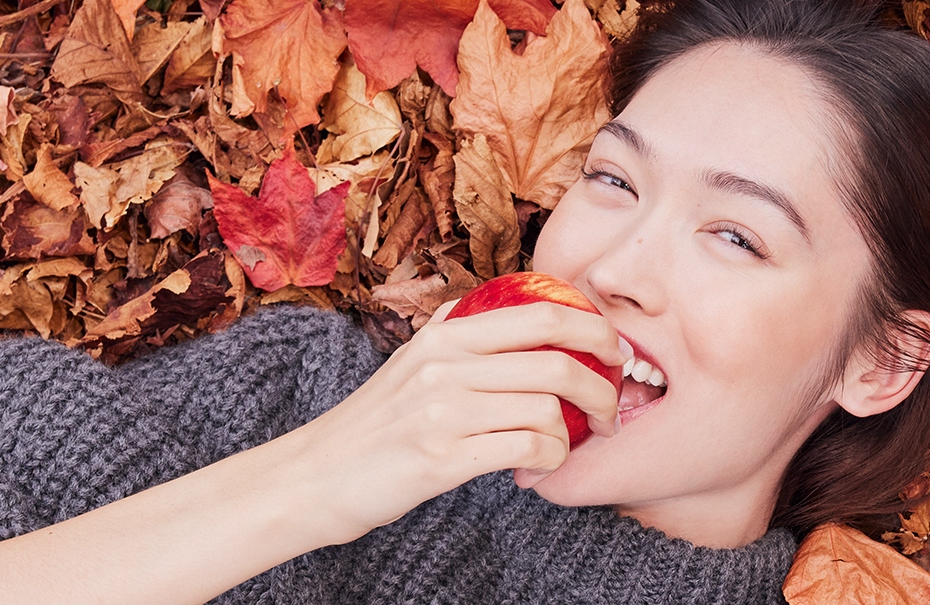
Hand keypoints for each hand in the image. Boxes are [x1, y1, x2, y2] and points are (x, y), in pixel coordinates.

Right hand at [284, 301, 629, 542]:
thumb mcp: (409, 361)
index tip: (614, 352)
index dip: (595, 329)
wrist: (315, 476)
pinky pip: (525, 450)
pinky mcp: (441, 459)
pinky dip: (548, 461)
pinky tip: (538, 468)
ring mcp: (443, 411)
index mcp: (446, 335)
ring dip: (573, 434)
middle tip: (609, 411)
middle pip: (558, 360)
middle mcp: (445, 365)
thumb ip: (453, 332)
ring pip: (547, 409)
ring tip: (567, 447)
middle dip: (602, 389)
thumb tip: (496, 305)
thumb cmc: (374, 424)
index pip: (542, 312)